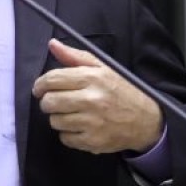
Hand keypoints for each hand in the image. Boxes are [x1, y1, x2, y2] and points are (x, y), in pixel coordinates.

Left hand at [31, 39, 162, 154]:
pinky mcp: (92, 142)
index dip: (40, 84)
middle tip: (56, 101)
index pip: (53, 79)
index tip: (39, 88)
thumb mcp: (102, 68)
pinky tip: (80, 126)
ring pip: (55, 121)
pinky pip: (65, 138)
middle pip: (49, 102)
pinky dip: (68, 133)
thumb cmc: (121, 91)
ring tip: (72, 113)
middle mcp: (91, 100)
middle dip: (48, 101)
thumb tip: (52, 44)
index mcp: (92, 78)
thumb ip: (75, 56)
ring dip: (58, 117)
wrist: (145, 119)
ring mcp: (92, 123)